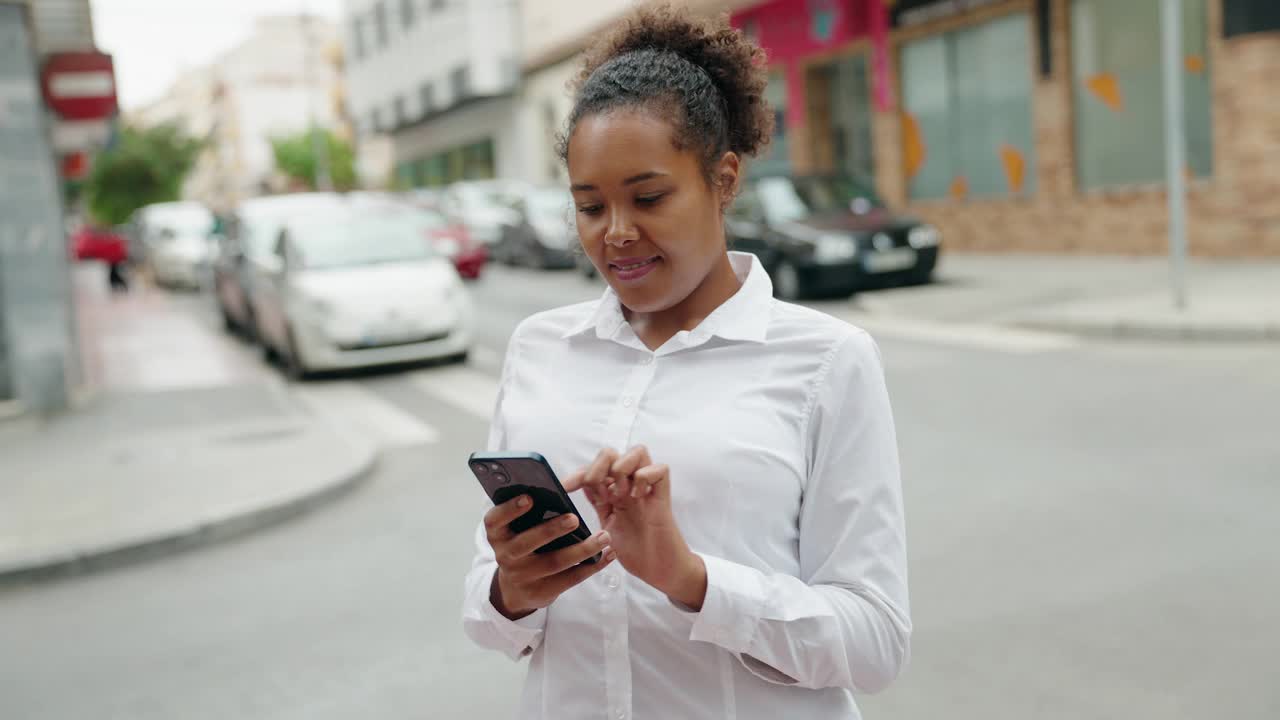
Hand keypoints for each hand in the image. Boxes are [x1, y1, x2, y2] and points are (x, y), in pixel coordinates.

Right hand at [484, 494, 615, 619]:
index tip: (528, 498)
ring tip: (603, 537)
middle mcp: (506, 556)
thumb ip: (527, 515)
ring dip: (582, 549)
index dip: (510, 509)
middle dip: (550, 530)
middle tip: (574, 518)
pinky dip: (592, 566)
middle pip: (526, 543)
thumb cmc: (521, 546)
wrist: (515, 589)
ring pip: (554, 563)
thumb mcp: (515, 531)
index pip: (495, 520)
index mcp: (497, 534)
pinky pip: (570, 579)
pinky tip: (608, 554)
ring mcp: (523, 576)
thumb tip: (553, 493)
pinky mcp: (542, 592)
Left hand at [564, 446, 706, 608]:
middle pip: (612, 452)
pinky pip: (660, 469)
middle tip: (599, 495)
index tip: (564, 488)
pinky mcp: (663, 496)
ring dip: (622, 468)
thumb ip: (597, 508)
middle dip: (598, 467)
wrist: (659, 570)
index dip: (577, 474)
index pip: (593, 468)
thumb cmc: (635, 553)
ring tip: (619, 494)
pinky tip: (637, 496)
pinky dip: (645, 477)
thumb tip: (578, 493)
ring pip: (637, 452)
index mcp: (612, 493)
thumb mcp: (605, 530)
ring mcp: (646, 489)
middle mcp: (629, 486)